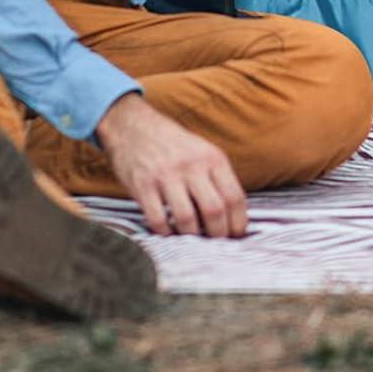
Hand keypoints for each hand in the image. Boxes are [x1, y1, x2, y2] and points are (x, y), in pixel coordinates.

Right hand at [97, 93, 247, 237]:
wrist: (133, 127)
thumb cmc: (174, 145)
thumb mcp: (204, 151)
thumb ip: (218, 178)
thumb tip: (233, 215)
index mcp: (213, 158)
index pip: (234, 197)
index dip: (238, 222)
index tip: (237, 235)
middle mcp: (192, 166)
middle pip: (214, 210)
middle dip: (218, 234)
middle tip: (216, 244)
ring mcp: (166, 176)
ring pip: (187, 219)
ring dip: (192, 236)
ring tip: (193, 239)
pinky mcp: (143, 185)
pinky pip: (158, 219)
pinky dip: (165, 233)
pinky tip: (169, 232)